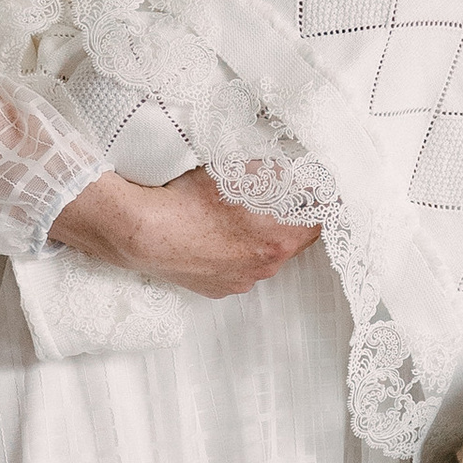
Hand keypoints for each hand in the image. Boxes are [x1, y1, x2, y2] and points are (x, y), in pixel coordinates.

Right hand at [48, 166, 318, 297]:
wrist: (144, 232)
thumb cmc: (189, 199)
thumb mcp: (241, 173)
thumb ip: (278, 175)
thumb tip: (300, 177)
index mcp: (278, 240)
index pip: (318, 223)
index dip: (318, 204)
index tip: (316, 193)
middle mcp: (264, 267)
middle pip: (291, 241)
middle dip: (287, 219)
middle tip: (273, 198)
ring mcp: (240, 281)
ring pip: (262, 256)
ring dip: (258, 238)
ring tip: (234, 217)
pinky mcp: (217, 289)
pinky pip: (237, 268)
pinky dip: (233, 253)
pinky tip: (215, 235)